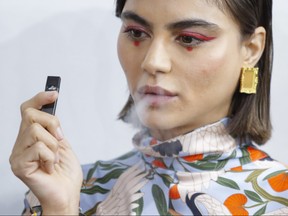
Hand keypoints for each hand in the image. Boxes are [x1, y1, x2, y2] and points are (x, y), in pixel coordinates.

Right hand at [9, 92, 82, 213]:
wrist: (67, 194)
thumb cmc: (65, 173)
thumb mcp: (62, 144)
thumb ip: (53, 129)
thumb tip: (50, 108)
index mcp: (30, 138)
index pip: (27, 111)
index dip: (39, 99)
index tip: (54, 94)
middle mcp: (21, 144)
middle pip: (31, 115)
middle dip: (53, 123)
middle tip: (60, 139)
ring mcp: (18, 154)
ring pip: (36, 130)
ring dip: (54, 144)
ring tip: (54, 159)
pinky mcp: (19, 165)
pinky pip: (38, 147)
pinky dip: (51, 156)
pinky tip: (50, 167)